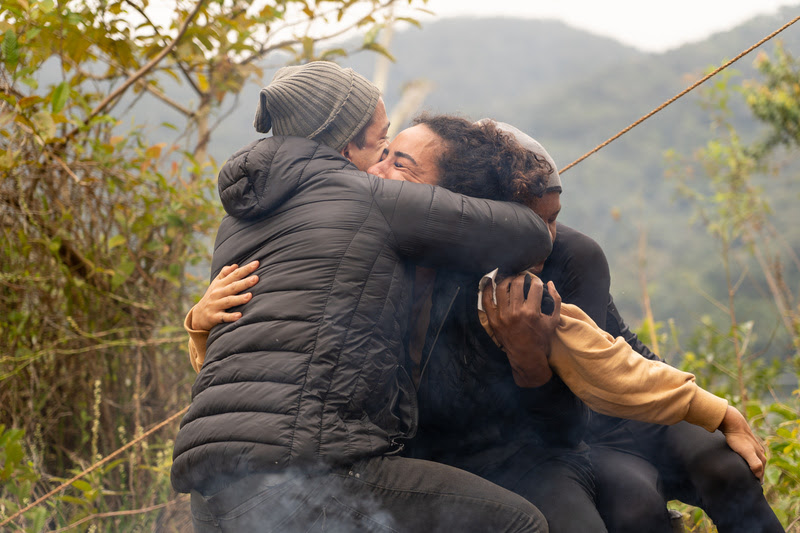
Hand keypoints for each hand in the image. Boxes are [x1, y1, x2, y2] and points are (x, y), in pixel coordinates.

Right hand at [191, 261, 259, 330]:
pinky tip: (239, 316)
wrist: (199, 315)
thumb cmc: (212, 297)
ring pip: (228, 301)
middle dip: (244, 282)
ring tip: (250, 296)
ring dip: (239, 299)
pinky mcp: (214, 317)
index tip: (256, 263)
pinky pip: (223, 317)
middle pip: (233, 287)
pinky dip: (231, 317)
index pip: (234, 274)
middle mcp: (218, 293)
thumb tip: (235, 265)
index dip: (245, 269)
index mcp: (220, 284)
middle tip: (256, 278)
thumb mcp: (216, 284)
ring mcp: (216, 305)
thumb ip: (225, 274)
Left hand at [481, 273, 561, 387]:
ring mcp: (502, 316)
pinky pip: (486, 301)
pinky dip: (487, 290)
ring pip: (501, 288)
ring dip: (506, 280)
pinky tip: (491, 284)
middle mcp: (516, 312)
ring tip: (510, 279)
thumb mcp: (554, 320)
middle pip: (517, 284)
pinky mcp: (493, 320)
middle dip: (522, 277)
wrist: (526, 356)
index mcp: (532, 312)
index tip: (536, 281)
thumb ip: (556, 300)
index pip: (534, 286)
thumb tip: (549, 283)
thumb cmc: (542, 338)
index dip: (536, 280)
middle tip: (523, 277)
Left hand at [718, 405, 765, 481]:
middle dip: (757, 474)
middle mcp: (759, 451)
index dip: (758, 480)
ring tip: (748, 473)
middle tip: (751, 483)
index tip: (754, 487)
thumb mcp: (747, 452)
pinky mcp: (746, 441)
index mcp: (760, 456)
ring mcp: (753, 446)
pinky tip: (743, 459)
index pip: (761, 472)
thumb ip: (755, 464)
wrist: (732, 422)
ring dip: (753, 467)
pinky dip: (748, 459)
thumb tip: (759, 476)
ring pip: (755, 460)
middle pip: (760, 466)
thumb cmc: (738, 439)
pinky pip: (748, 453)